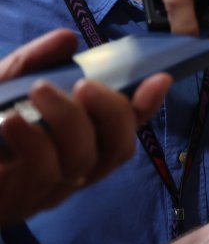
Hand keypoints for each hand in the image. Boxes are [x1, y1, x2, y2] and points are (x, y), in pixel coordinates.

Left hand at [0, 29, 170, 222]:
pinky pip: (43, 172)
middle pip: (117, 149)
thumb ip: (33, 64)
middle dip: (112, 112)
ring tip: (39, 91)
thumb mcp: (1, 87)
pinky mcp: (17, 203)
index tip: (158, 77)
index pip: (123, 131)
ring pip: (83, 160)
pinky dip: (34, 140)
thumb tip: (69, 40)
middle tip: (85, 84)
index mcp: (71, 148)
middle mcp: (67, 174)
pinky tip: (12, 120)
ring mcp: (43, 193)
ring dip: (69, 120)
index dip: (146, 107)